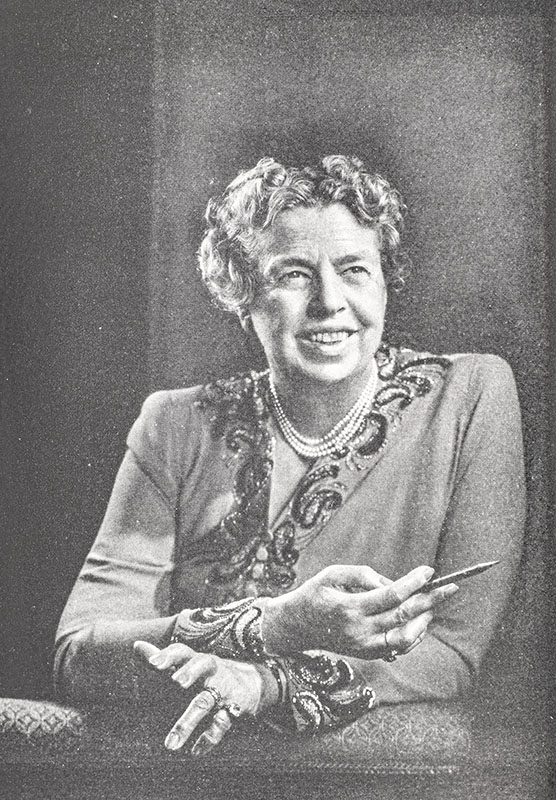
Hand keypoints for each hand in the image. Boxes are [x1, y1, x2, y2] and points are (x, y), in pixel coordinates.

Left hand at [133, 641, 273, 756]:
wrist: (254, 681)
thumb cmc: (210, 673)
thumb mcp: (190, 663)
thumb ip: (163, 659)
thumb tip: (136, 645)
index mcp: (196, 660)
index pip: (183, 652)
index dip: (169, 656)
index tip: (153, 665)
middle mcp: (211, 670)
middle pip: (202, 664)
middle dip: (191, 672)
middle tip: (176, 683)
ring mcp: (224, 688)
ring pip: (205, 701)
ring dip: (188, 722)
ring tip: (169, 745)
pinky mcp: (235, 707)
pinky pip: (222, 723)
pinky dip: (209, 737)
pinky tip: (195, 751)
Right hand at [260, 564, 457, 659]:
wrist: (295, 628)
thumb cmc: (313, 594)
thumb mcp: (330, 574)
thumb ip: (360, 574)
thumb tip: (390, 581)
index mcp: (349, 608)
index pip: (391, 595)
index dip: (413, 582)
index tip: (429, 571)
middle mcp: (359, 631)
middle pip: (404, 616)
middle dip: (429, 600)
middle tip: (450, 588)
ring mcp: (364, 647)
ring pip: (405, 638)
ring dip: (424, 621)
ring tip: (432, 604)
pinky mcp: (367, 654)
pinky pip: (398, 648)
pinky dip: (414, 635)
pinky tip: (420, 620)